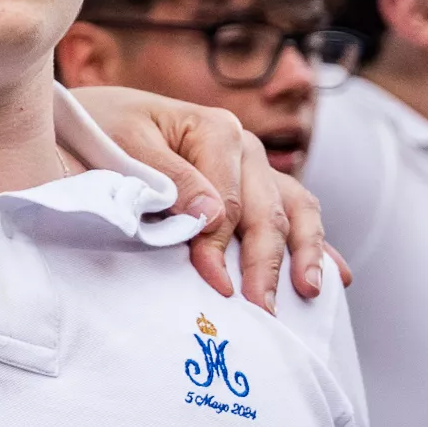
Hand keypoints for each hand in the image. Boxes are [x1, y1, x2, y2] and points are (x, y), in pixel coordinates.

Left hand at [69, 87, 334, 309]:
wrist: (91, 116)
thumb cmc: (102, 130)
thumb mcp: (124, 146)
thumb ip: (168, 179)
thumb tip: (212, 217)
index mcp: (216, 130)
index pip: (227, 202)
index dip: (219, 246)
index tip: (214, 284)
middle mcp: (246, 146)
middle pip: (266, 211)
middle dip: (266, 263)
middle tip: (263, 309)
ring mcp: (255, 165)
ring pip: (294, 210)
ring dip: (304, 254)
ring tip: (308, 292)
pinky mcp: (255, 182)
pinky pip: (295, 211)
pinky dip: (315, 243)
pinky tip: (336, 276)